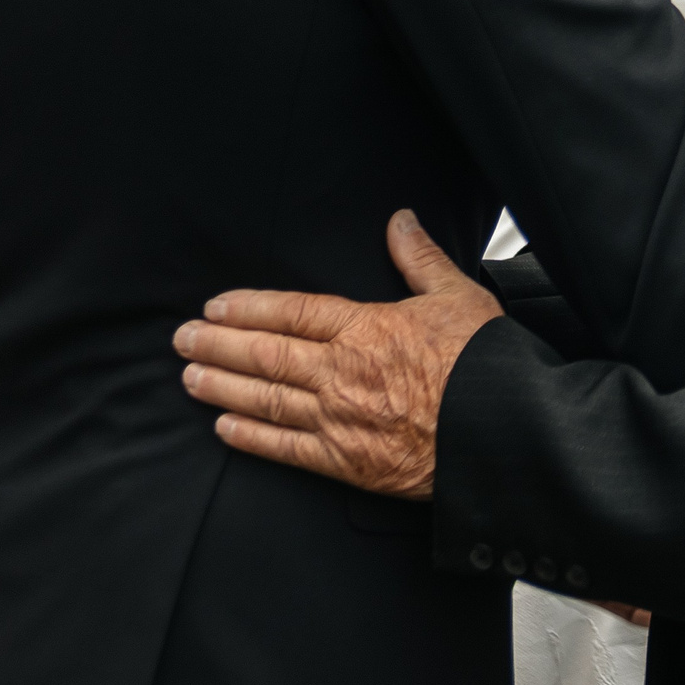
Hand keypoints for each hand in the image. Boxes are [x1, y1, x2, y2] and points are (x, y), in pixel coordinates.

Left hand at [173, 209, 500, 497]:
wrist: (502, 432)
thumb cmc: (484, 362)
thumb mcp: (457, 295)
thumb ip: (420, 258)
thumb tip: (400, 220)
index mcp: (366, 328)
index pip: (292, 313)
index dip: (249, 308)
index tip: (216, 306)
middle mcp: (342, 373)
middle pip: (266, 355)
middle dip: (218, 346)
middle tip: (182, 339)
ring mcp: (339, 420)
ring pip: (266, 399)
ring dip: (222, 387)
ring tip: (190, 378)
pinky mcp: (346, 463)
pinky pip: (286, 449)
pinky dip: (252, 438)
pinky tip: (226, 428)